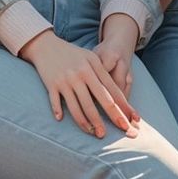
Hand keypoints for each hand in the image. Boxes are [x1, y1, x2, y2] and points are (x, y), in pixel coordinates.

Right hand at [18, 29, 139, 139]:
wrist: (45, 45)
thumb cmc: (72, 54)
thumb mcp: (90, 58)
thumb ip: (103, 74)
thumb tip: (116, 97)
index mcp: (94, 68)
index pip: (112, 90)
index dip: (123, 106)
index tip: (132, 119)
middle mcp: (81, 75)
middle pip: (99, 100)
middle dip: (112, 117)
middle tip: (121, 130)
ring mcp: (66, 80)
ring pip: (79, 106)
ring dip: (88, 122)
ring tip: (95, 133)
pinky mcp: (52, 84)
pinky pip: (56, 102)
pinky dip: (59, 111)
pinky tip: (61, 120)